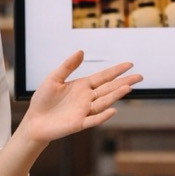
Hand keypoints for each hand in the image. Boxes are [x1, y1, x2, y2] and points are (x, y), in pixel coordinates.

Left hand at [19, 51, 140, 142]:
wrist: (35, 120)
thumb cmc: (43, 99)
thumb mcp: (53, 78)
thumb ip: (68, 66)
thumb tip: (81, 51)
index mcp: (82, 86)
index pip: (103, 77)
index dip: (116, 71)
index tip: (129, 64)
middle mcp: (87, 98)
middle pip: (109, 89)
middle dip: (124, 82)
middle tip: (139, 76)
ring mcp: (85, 111)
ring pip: (104, 102)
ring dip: (116, 95)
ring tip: (128, 88)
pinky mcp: (79, 124)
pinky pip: (93, 120)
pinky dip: (103, 116)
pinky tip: (113, 110)